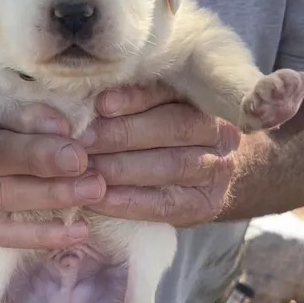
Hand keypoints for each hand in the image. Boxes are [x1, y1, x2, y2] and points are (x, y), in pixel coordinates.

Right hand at [0, 103, 104, 247]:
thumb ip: (28, 115)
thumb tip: (64, 128)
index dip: (30, 125)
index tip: (68, 132)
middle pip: (2, 162)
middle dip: (48, 165)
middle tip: (89, 169)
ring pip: (7, 198)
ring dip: (53, 196)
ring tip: (94, 191)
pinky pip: (3, 234)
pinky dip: (40, 235)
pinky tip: (76, 231)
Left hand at [84, 84, 239, 226]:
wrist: (210, 179)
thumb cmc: (172, 138)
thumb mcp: (163, 110)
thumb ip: (137, 104)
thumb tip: (91, 101)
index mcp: (206, 101)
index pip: (171, 95)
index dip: (135, 99)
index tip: (100, 105)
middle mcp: (221, 136)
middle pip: (172, 129)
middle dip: (121, 135)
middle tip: (82, 141)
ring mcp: (217, 174)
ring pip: (169, 167)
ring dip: (121, 168)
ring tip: (85, 168)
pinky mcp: (204, 207)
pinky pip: (162, 205)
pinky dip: (126, 202)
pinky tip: (97, 198)